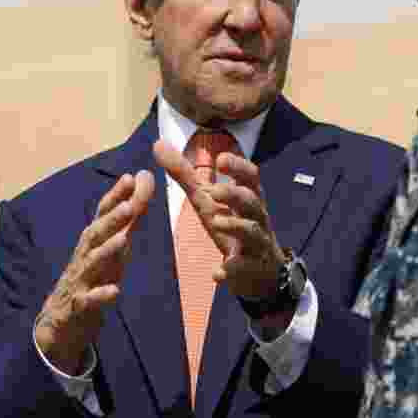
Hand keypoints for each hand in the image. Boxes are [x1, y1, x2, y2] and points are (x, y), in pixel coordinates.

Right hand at [34, 170, 153, 374]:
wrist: (60, 322)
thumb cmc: (92, 276)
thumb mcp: (113, 245)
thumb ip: (129, 216)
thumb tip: (142, 179)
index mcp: (93, 240)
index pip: (103, 214)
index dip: (115, 196)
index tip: (131, 177)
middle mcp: (85, 255)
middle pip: (96, 234)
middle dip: (112, 219)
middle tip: (130, 205)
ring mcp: (80, 280)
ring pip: (92, 263)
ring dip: (107, 251)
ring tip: (124, 239)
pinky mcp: (79, 305)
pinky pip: (90, 300)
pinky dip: (101, 295)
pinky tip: (115, 292)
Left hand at [153, 140, 285, 299]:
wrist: (259, 271)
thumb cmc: (231, 226)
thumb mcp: (208, 200)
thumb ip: (185, 174)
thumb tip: (158, 144)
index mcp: (247, 196)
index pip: (250, 176)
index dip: (238, 166)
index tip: (221, 159)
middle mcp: (255, 216)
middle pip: (252, 200)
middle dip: (235, 194)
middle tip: (213, 191)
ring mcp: (256, 242)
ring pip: (252, 230)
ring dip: (235, 225)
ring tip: (216, 222)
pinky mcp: (252, 267)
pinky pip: (245, 267)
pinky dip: (232, 269)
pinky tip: (217, 273)